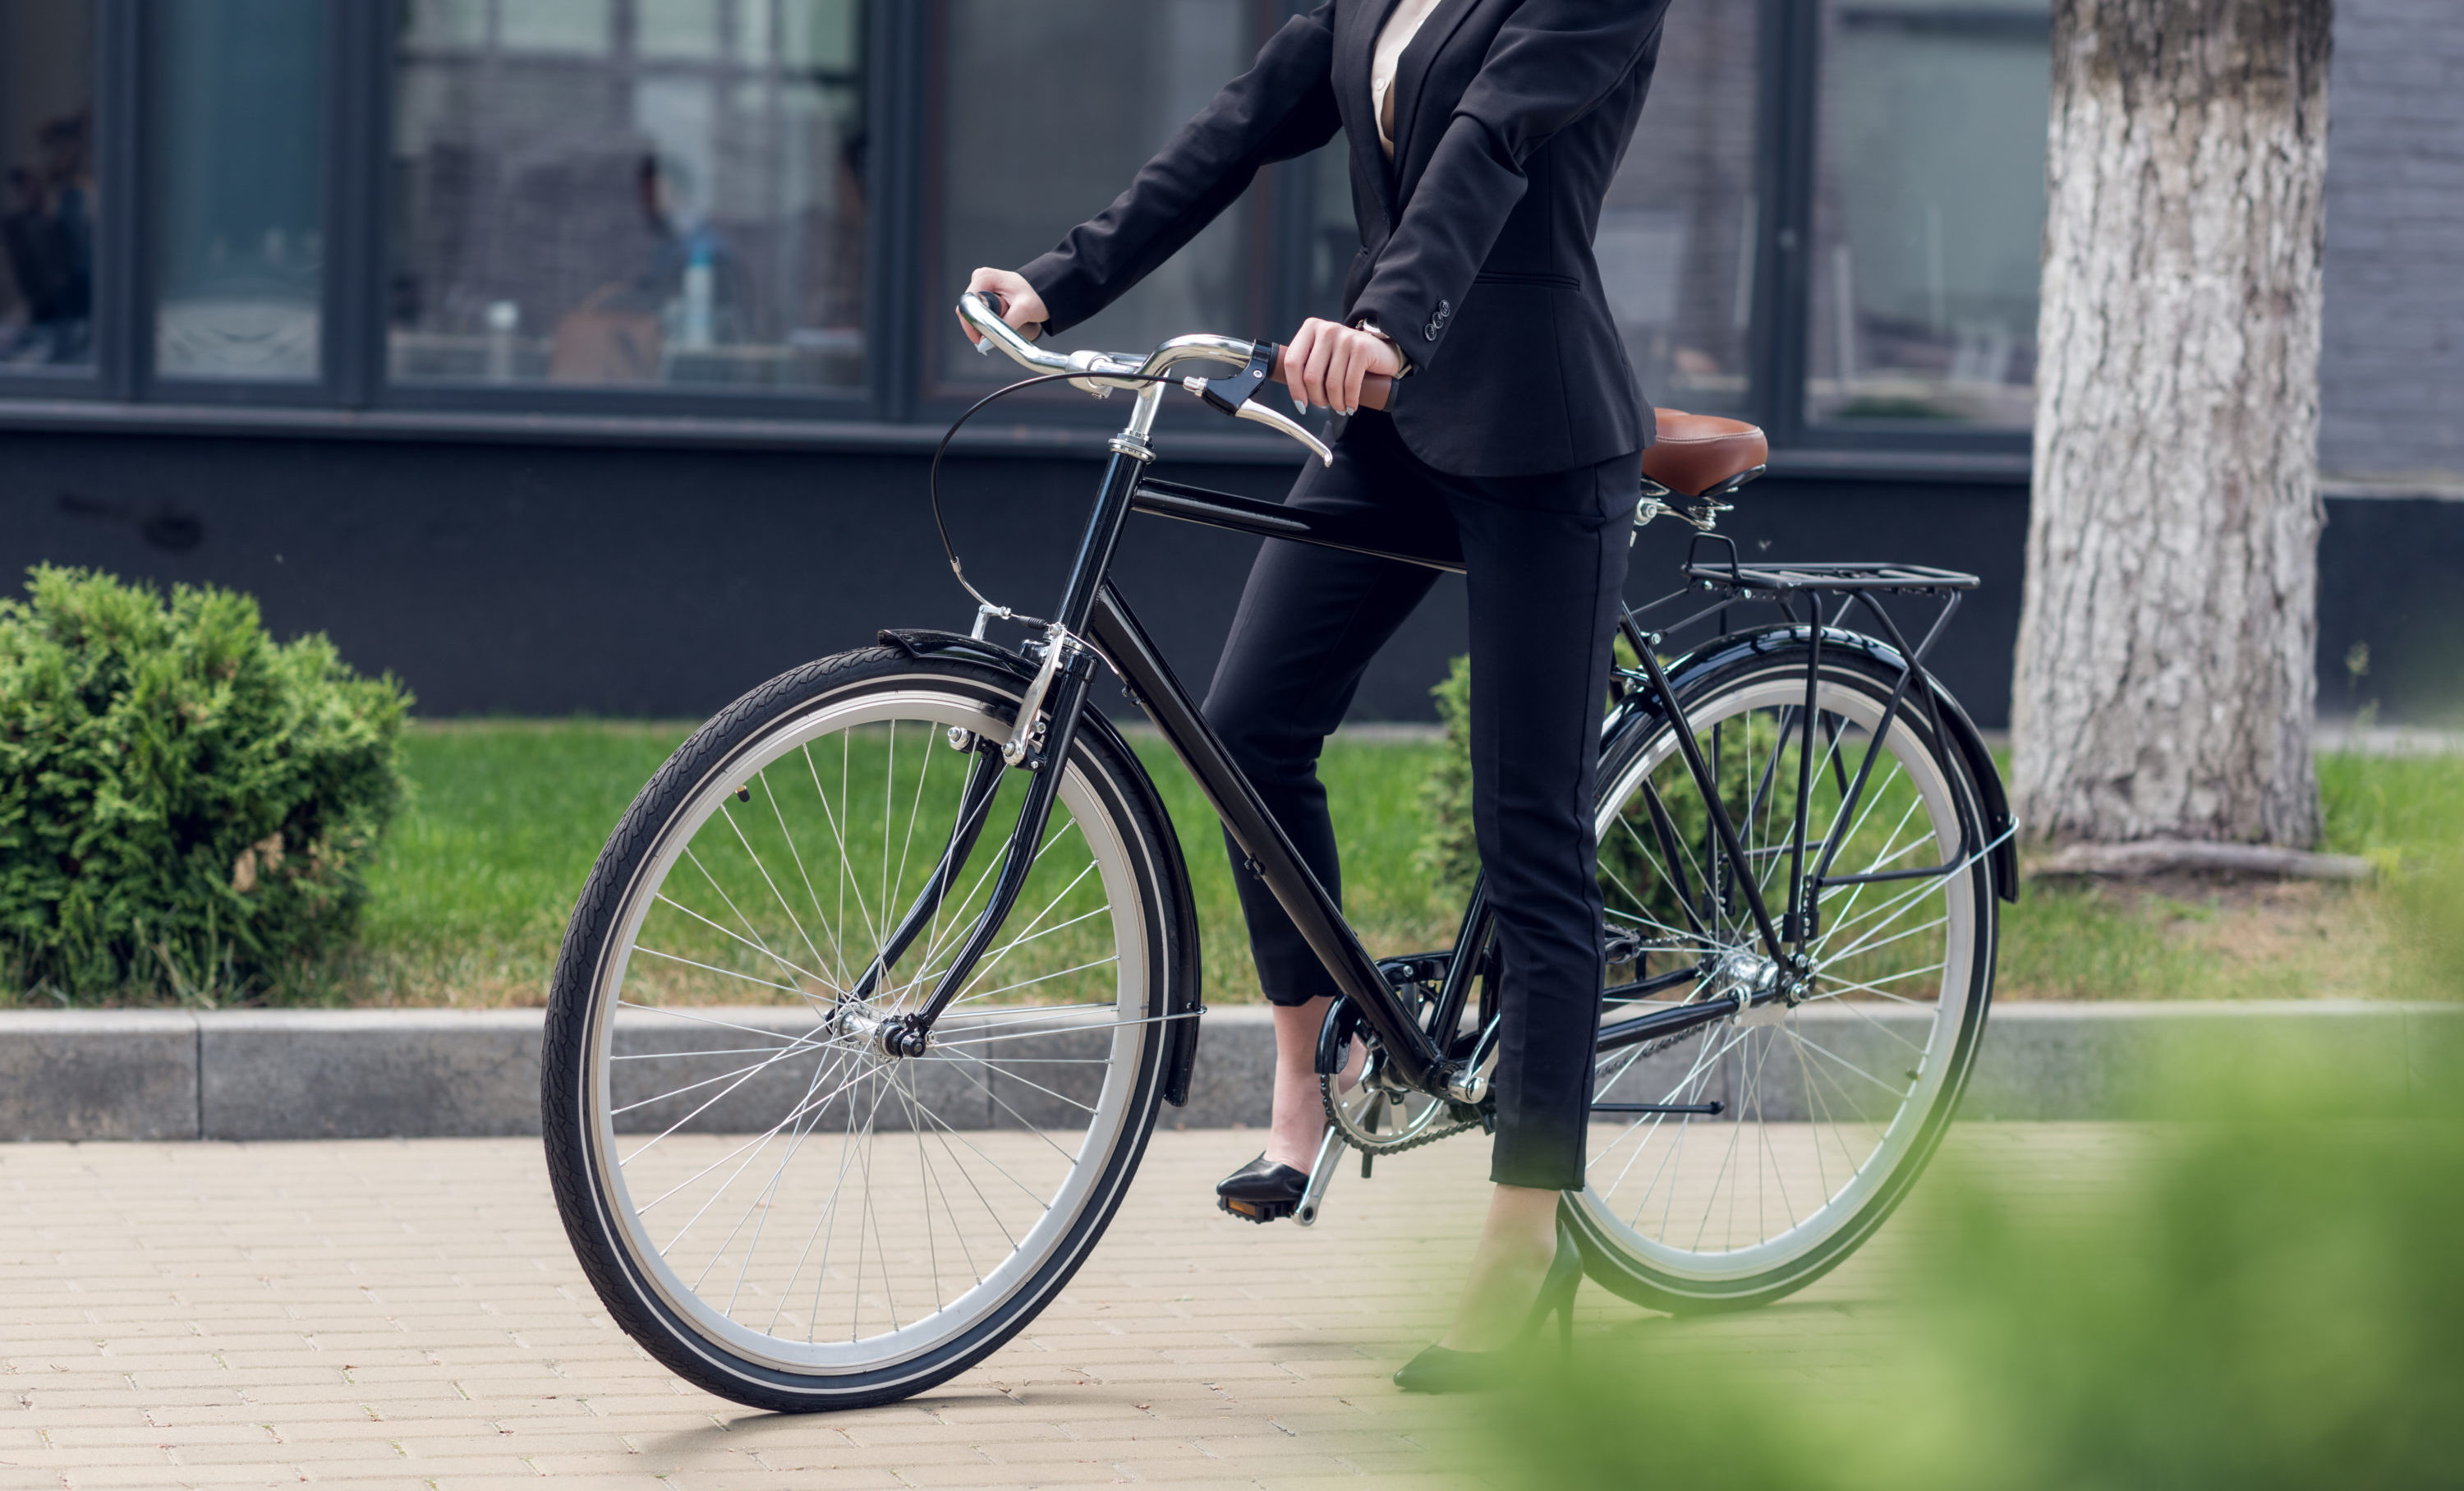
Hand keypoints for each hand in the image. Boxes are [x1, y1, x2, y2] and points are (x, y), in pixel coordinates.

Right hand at [960, 267, 1047, 343]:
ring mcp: (980, 287)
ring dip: (985, 325)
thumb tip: (984, 344)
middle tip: (999, 331)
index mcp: (984, 277)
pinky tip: (1002, 321)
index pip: (966, 305)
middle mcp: (979, 279)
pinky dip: (988, 323)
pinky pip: (978, 314)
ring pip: (972, 314)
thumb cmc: (1037, 295)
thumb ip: (1005, 327)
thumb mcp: (1024, 311)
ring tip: (1006, 321)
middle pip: (966, 311)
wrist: (1045, 291)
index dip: (972, 325)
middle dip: (979, 326)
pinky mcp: (984, 295)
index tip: (983, 339)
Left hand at [1284, 317, 1401, 416]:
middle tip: (1325, 405)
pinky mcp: (1362, 348)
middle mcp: (1326, 330)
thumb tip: (1288, 388)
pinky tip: (1351, 406)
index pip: (1292, 362)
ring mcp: (1345, 337)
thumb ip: (1306, 364)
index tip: (1301, 404)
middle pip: (1311, 376)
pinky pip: (1350, 384)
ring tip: (1340, 407)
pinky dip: (1350, 401)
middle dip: (1317, 399)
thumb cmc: (1346, 359)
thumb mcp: (1322, 355)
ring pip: (1331, 384)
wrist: (1381, 351)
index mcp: (1310, 329)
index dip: (1295, 388)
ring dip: (1335, 403)